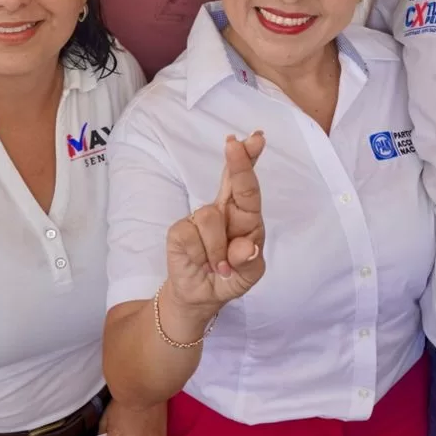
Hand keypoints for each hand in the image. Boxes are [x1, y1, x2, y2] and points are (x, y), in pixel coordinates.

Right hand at [163, 133, 266, 315]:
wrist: (202, 296)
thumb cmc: (231, 276)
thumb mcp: (248, 275)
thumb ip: (249, 262)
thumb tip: (246, 247)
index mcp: (245, 216)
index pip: (249, 187)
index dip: (250, 162)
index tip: (256, 139)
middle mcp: (224, 211)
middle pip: (230, 180)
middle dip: (237, 161)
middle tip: (236, 143)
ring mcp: (199, 218)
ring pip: (210, 218)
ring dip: (217, 251)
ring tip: (219, 266)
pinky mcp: (179, 230)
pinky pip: (191, 236)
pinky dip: (201, 256)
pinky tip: (202, 264)